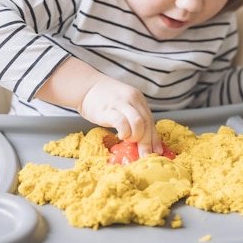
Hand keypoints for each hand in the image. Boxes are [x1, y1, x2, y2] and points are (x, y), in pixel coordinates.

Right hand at [35, 57, 161, 155]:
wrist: (86, 87)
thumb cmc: (104, 99)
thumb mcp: (124, 104)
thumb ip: (134, 117)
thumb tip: (143, 139)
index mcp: (138, 99)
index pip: (150, 120)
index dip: (154, 138)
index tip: (157, 151)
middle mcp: (133, 99)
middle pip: (146, 123)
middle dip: (148, 142)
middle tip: (146, 156)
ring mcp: (121, 103)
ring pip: (138, 123)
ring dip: (136, 137)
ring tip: (129, 140)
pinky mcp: (108, 109)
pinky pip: (122, 123)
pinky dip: (124, 132)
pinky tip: (121, 136)